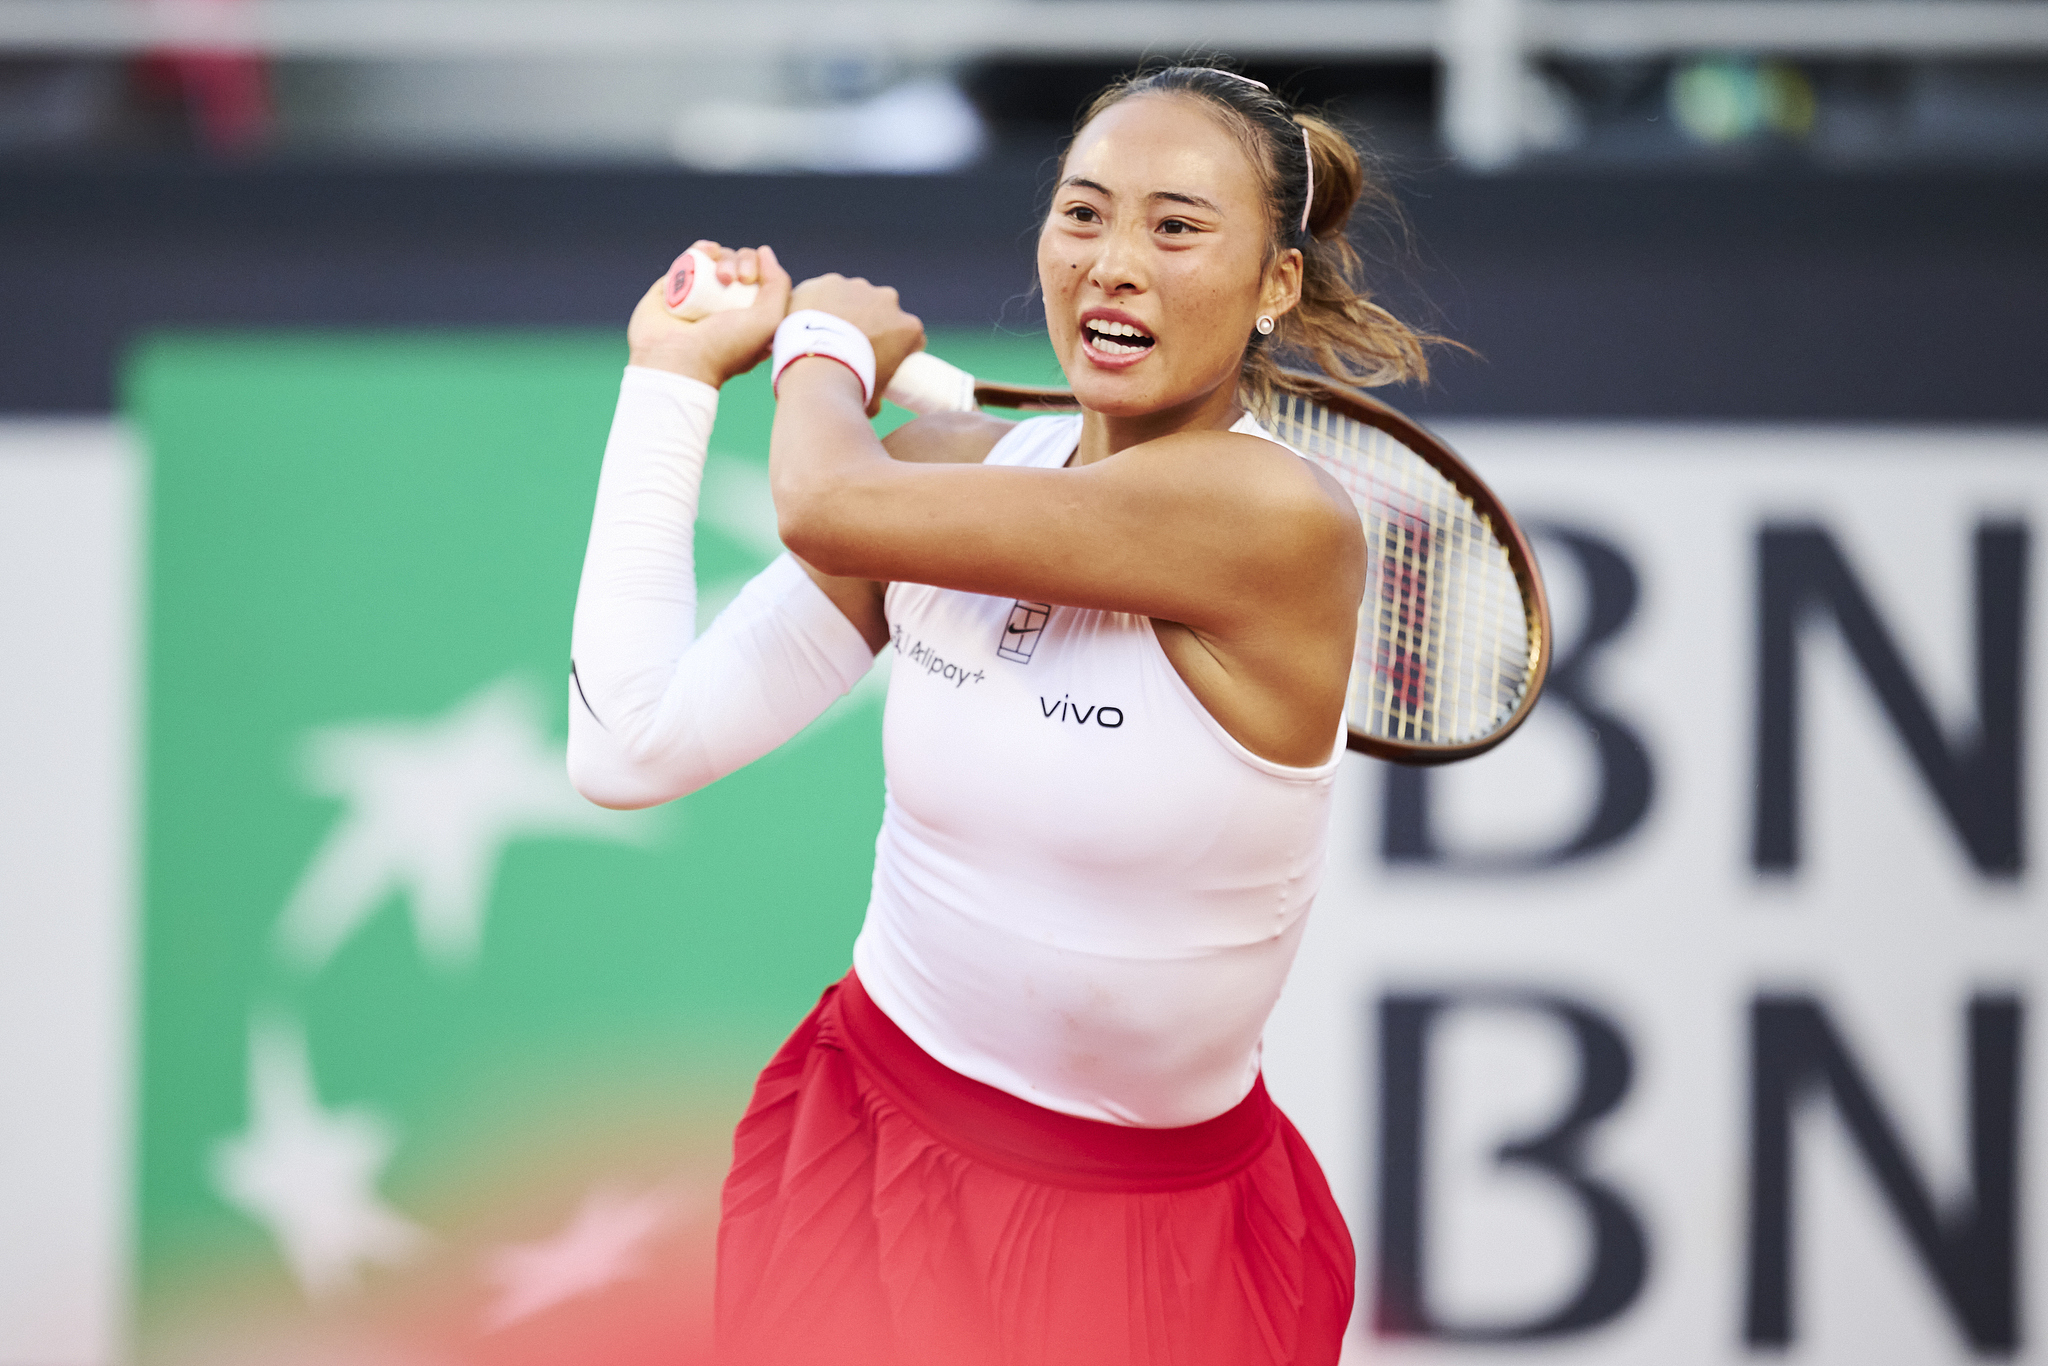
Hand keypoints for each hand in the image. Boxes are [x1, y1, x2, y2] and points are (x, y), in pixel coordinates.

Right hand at [627, 242, 792, 387]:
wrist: (677, 359)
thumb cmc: (726, 347)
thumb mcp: (768, 322)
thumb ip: (779, 286)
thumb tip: (765, 252)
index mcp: (750, 316)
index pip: (764, 279)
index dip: (763, 270)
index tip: (750, 282)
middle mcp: (726, 304)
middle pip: (742, 264)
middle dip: (743, 262)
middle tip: (732, 280)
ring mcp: (701, 294)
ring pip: (720, 258)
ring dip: (725, 258)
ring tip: (719, 277)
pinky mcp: (676, 286)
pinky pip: (694, 257)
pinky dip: (703, 248)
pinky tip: (707, 252)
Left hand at [788, 274, 925, 414]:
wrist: (817, 368)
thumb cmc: (849, 388)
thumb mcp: (875, 401)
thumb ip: (878, 395)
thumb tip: (872, 404)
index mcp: (908, 328)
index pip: (909, 336)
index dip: (894, 349)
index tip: (878, 360)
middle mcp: (888, 300)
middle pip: (880, 312)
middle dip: (868, 325)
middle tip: (847, 348)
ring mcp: (858, 288)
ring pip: (851, 298)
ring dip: (842, 311)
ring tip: (821, 335)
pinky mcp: (828, 281)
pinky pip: (823, 292)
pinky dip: (816, 304)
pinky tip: (804, 323)